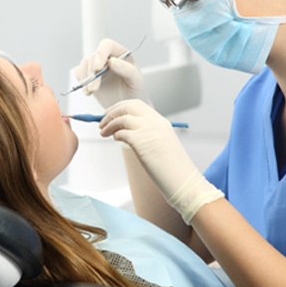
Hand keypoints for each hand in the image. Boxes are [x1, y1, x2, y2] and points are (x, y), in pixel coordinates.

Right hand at [74, 38, 148, 108]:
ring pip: (84, 65)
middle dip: (92, 74)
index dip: (100, 54)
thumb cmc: (135, 92)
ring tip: (92, 92)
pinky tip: (89, 92)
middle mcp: (108, 57)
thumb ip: (127, 70)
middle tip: (94, 89)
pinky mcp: (89, 75)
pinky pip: (79, 73)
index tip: (98, 69)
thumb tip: (112, 61)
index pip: (107, 45)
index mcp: (121, 54)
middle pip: (93, 57)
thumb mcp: (136, 81)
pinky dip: (82, 83)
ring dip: (86, 79)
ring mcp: (97, 66)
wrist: (127, 105)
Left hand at [99, 99, 223, 223]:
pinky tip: (115, 139)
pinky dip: (115, 134)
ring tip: (103, 132)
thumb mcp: (160, 144)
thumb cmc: (172, 168)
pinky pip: (122, 132)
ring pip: (122, 118)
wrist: (184, 181)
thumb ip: (146, 134)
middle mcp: (155, 122)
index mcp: (160, 121)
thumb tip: (123, 132)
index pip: (137, 105)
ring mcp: (149, 130)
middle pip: (128, 106)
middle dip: (112, 111)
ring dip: (109, 123)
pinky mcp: (142, 141)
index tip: (111, 114)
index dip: (121, 108)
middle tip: (102, 120)